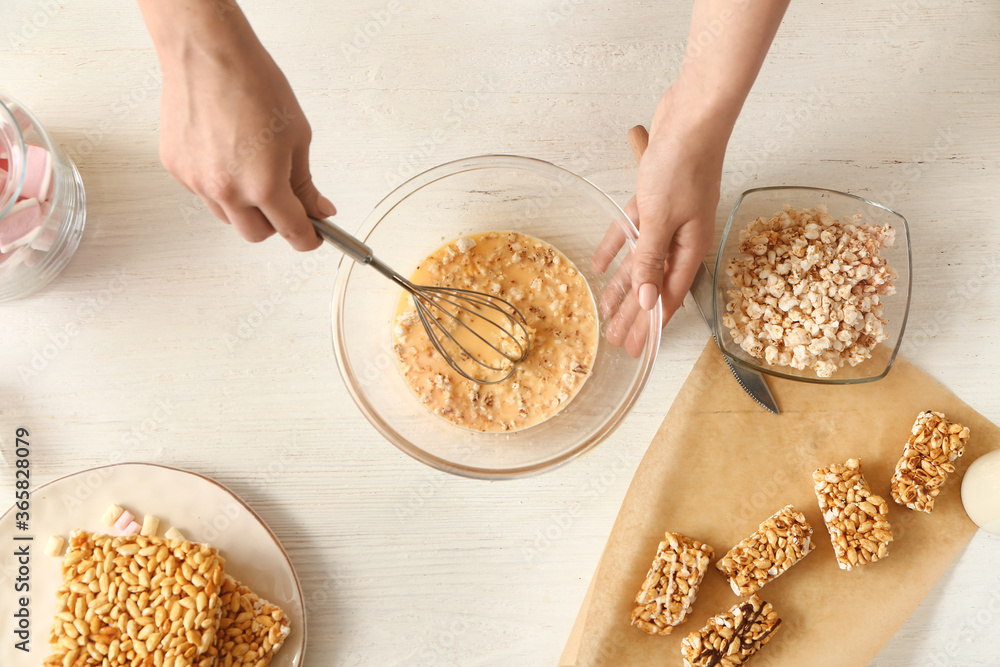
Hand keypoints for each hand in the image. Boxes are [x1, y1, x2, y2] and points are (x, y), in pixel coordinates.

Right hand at [155, 19, 333, 250]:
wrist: (208, 55)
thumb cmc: (253, 84)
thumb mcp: (297, 137)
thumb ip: (305, 183)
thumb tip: (318, 209)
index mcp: (263, 185)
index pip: (291, 231)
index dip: (307, 238)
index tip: (312, 237)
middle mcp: (226, 190)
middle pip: (255, 234)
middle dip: (274, 223)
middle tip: (284, 200)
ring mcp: (197, 182)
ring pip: (227, 216)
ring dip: (244, 206)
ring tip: (252, 167)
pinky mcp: (176, 169)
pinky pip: (202, 192)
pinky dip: (218, 184)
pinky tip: (225, 154)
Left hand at [592, 89, 724, 355]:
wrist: (692, 117)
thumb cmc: (683, 165)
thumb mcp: (662, 219)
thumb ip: (651, 260)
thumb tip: (647, 303)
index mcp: (690, 248)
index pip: (666, 298)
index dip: (651, 326)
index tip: (639, 349)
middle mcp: (681, 239)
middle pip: (652, 285)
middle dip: (635, 315)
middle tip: (618, 342)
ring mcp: (668, 220)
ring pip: (640, 262)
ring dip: (623, 287)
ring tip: (607, 312)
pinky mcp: (654, 201)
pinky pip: (632, 233)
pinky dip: (616, 248)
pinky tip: (602, 266)